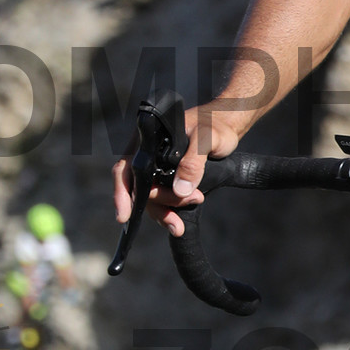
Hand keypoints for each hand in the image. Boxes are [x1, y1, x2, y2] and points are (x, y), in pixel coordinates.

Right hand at [111, 105, 247, 238]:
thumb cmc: (214, 125)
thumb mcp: (206, 139)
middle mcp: (149, 156)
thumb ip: (193, 162)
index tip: (124, 215)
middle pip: (141, 188)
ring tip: (180, 224)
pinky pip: (164, 200)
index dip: (121, 191)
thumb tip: (180, 190)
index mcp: (148, 140)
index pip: (126, 167)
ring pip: (152, 198)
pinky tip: (179, 222)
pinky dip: (170, 212)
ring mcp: (159, 170)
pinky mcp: (171, 180)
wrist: (227, 127)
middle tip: (181, 214)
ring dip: (165, 213)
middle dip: (158, 205)